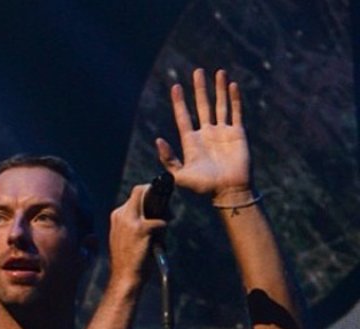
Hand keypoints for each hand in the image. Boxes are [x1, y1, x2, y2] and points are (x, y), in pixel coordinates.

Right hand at [109, 185, 165, 285]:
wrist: (124, 277)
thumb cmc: (128, 260)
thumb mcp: (125, 237)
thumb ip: (135, 222)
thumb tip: (155, 213)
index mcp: (117, 216)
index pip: (135, 194)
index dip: (148, 194)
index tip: (159, 202)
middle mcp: (121, 215)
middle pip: (142, 190)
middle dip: (158, 198)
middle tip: (167, 213)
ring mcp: (130, 220)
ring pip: (153, 203)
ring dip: (162, 215)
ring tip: (161, 232)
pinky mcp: (142, 229)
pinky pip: (160, 222)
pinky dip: (163, 232)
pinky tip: (158, 244)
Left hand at [155, 69, 251, 198]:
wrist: (228, 192)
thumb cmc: (203, 187)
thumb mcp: (180, 175)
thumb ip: (168, 159)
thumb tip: (157, 140)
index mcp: (191, 142)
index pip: (183, 117)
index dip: (179, 102)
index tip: (176, 86)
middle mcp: (206, 133)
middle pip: (202, 106)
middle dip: (200, 89)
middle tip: (198, 71)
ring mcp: (222, 132)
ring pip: (220, 105)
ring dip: (219, 89)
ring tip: (218, 72)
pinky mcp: (237, 134)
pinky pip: (236, 113)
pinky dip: (234, 99)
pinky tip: (232, 85)